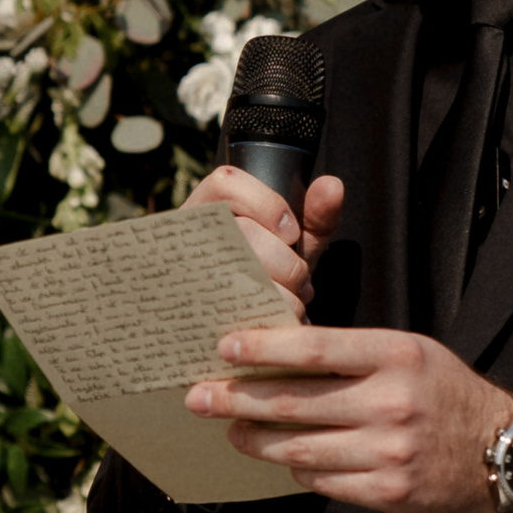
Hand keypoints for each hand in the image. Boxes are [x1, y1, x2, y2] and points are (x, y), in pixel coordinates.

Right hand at [183, 165, 344, 318]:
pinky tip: (275, 321)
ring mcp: (180, 269)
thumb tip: (332, 184)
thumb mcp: (292, 247)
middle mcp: (186, 233)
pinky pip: (226, 309)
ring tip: (291, 303)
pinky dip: (262, 317)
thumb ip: (316, 217)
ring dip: (277, 292)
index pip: (226, 182)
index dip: (266, 204)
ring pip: (234, 272)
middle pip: (241, 233)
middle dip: (284, 261)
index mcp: (209, 207)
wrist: (239, 330)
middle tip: (299, 280)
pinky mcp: (183, 306)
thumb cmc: (268, 276)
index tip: (292, 233)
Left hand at [188, 319, 512, 512]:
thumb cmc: (443, 394)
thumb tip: (277, 356)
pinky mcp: (387, 492)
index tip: (225, 347)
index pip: (314, 347)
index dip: (263, 347)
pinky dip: (300, 471)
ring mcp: (388, 451)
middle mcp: (391, 401)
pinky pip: (322, 482)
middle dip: (237, 399)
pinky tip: (288, 461)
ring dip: (258, 440)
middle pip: (294, 402)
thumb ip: (351, 354)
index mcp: (396, 355)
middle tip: (199, 397)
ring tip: (234, 431)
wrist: (502, 452)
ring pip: (300, 448)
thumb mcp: (409, 353)